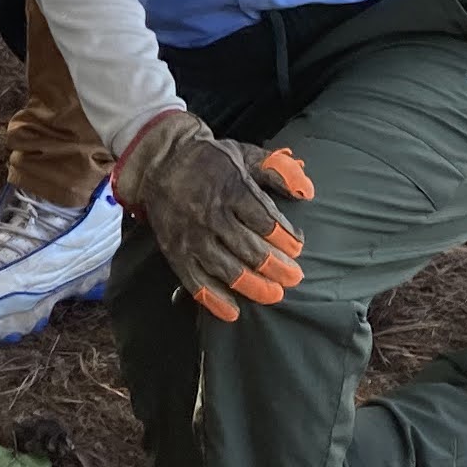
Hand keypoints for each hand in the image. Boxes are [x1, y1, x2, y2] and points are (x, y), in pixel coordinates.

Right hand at [112, 108, 313, 322]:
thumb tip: (306, 191)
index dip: (285, 238)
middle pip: (250, 249)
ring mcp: (192, 236)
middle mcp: (211, 215)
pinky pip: (195, 281)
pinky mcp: (175, 251)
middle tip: (293, 278)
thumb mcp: (245, 154)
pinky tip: (233, 312)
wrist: (160, 161)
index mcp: (232, 189)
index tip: (297, 248)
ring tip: (274, 294)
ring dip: (253, 286)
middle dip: (276, 267)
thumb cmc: (211, 160)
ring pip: (227, 269)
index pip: (265, 221)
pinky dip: (214, 299)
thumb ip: (278, 169)